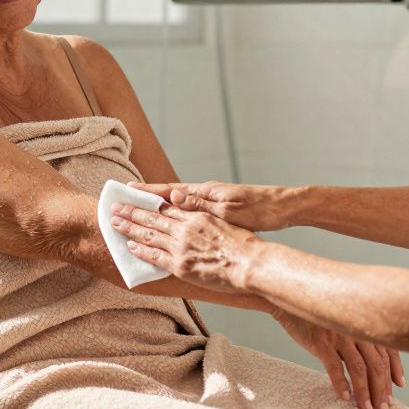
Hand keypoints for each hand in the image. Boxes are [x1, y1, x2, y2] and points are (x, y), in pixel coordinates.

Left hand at [109, 202, 257, 292]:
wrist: (251, 264)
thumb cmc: (244, 246)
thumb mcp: (224, 222)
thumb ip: (204, 216)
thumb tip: (191, 212)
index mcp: (196, 217)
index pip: (166, 207)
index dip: (148, 202)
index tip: (135, 196)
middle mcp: (185, 229)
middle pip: (152, 217)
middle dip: (131, 211)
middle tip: (115, 206)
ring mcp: (181, 247)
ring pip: (149, 234)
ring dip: (129, 227)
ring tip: (114, 222)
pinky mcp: (181, 265)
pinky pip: (155, 256)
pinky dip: (141, 250)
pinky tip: (129, 246)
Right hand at [128, 181, 293, 231]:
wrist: (284, 208)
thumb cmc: (259, 209)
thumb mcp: (229, 209)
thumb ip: (200, 204)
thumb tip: (173, 197)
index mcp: (205, 193)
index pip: (170, 191)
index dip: (148, 191)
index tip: (128, 189)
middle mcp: (205, 195)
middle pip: (169, 196)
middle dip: (147, 198)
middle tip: (125, 200)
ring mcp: (211, 202)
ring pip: (178, 205)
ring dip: (159, 207)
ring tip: (140, 209)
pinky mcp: (218, 211)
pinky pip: (189, 212)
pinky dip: (175, 214)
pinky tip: (170, 220)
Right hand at [272, 309, 404, 408]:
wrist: (290, 304)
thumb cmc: (318, 318)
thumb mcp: (343, 325)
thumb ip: (358, 340)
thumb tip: (372, 366)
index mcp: (363, 326)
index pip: (388, 350)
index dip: (396, 369)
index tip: (399, 386)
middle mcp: (355, 330)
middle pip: (376, 363)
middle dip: (382, 388)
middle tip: (383, 408)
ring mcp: (339, 336)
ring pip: (359, 368)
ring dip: (365, 391)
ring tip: (366, 408)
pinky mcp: (320, 342)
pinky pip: (335, 366)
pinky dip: (342, 383)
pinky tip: (345, 397)